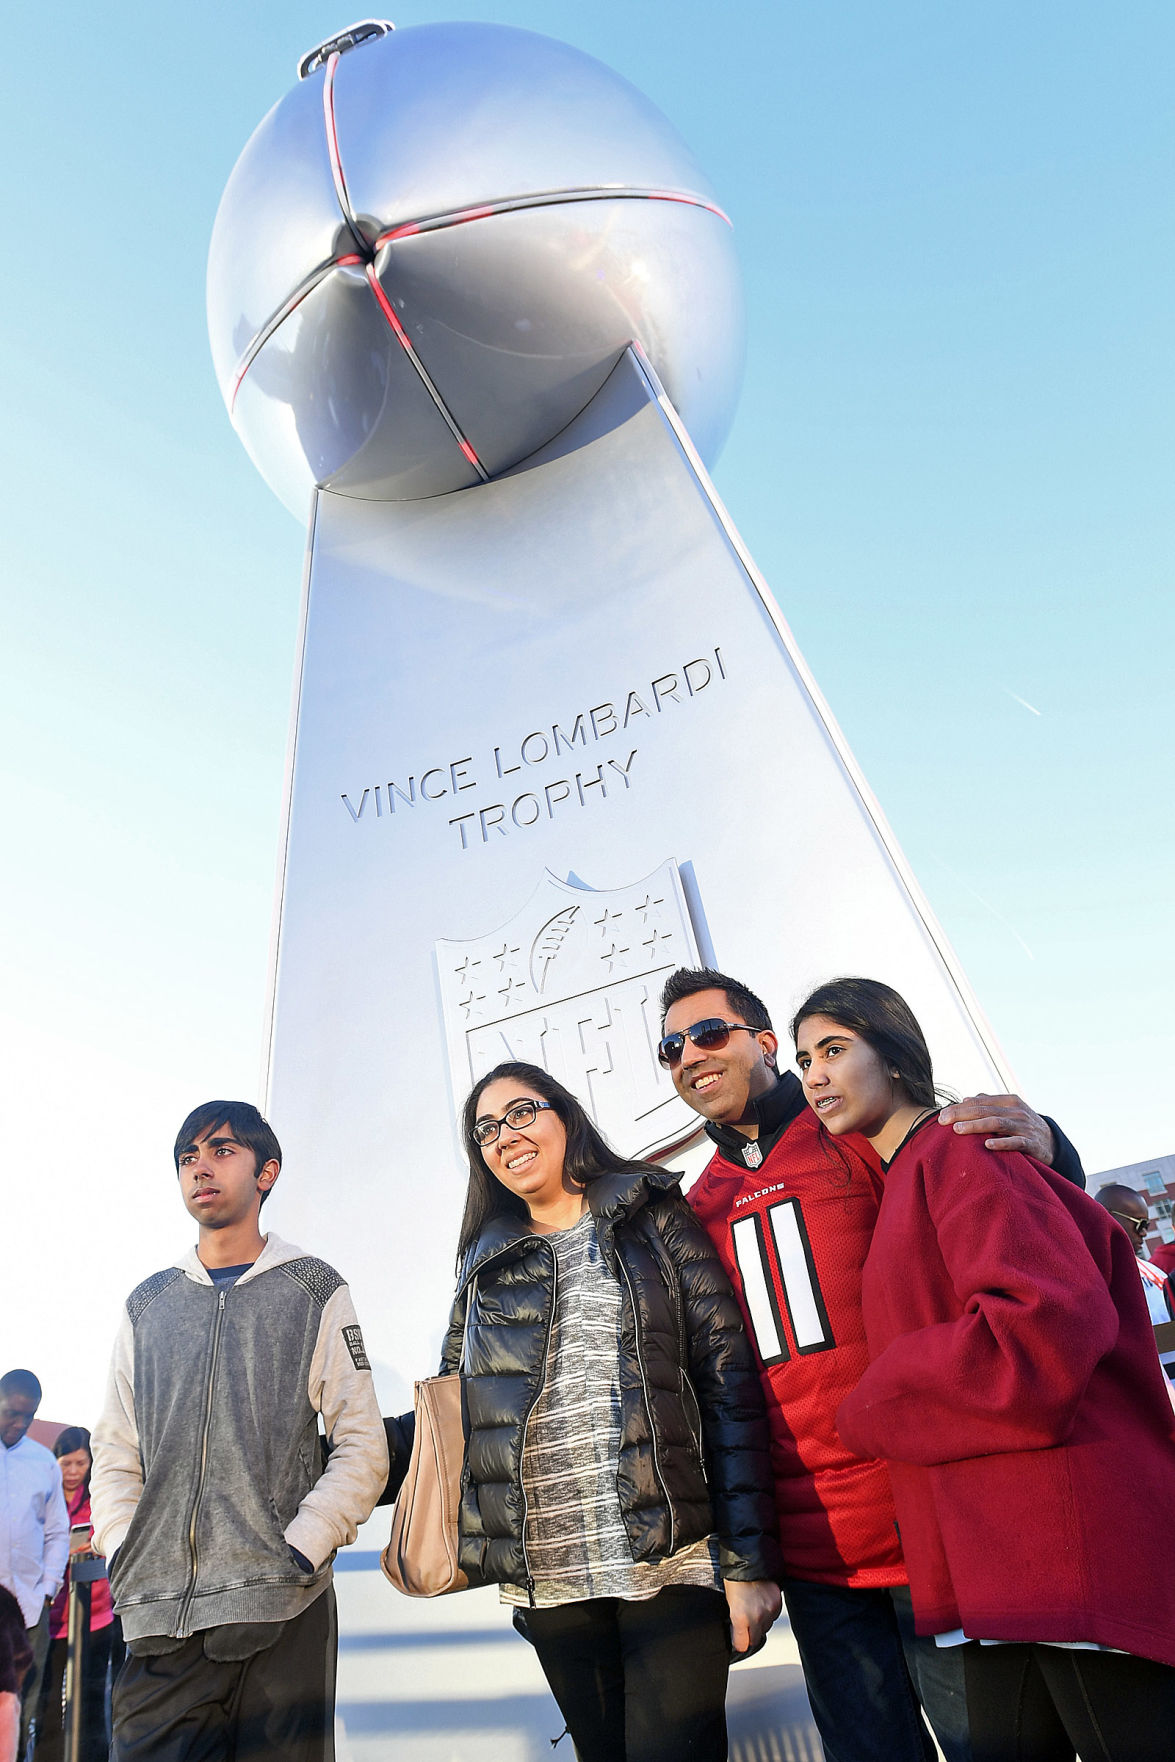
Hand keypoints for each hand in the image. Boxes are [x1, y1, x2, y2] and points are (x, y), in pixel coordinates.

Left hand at [724, 1578, 780, 1657]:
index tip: (739, 1641)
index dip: (739, 1643)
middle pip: (755, 1639)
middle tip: (747, 1626)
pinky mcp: (777, 1602)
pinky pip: (774, 1616)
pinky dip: (769, 1613)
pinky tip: (762, 1604)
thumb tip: (738, 1632)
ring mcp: (768, 1610)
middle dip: (750, 1634)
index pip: (742, 1644)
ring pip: (766, 1627)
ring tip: (755, 1610)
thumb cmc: (734, 1578)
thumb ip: (735, 1621)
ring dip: (761, 1623)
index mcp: (740, 1617)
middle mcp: (755, 1617)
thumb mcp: (729, 1602)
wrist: (748, 1560)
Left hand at [938, 1094, 1054, 1163]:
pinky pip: (1016, 1142)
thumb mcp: (1008, 1111)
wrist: (1051, 1142)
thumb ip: (988, 1104)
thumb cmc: (1022, 1125)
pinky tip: (987, 1145)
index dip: (960, 1108)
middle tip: (942, 1121)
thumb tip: (965, 1099)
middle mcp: (1017, 1111)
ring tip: (958, 1130)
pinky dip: (1001, 1143)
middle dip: (962, 1115)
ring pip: (997, 1124)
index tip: (941, 1115)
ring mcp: (1025, 1126)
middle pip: (985, 1111)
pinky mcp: (1032, 1143)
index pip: (980, 1102)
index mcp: (1009, 1101)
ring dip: (976, 1126)